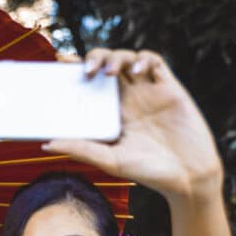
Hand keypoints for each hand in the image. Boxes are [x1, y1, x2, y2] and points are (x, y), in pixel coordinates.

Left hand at [45, 48, 223, 202]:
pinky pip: (154, 62)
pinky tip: (136, 70)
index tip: (60, 63)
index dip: (76, 69)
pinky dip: (143, 59)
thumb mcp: (110, 161)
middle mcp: (130, 99)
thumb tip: (46, 144)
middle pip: (107, 65)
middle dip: (95, 58)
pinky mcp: (170, 88)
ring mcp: (149, 91)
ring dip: (116, 58)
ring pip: (128, 59)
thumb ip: (81, 149)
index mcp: (113, 114)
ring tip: (110, 73)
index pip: (91, 84)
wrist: (188, 178)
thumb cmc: (149, 173)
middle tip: (85, 69)